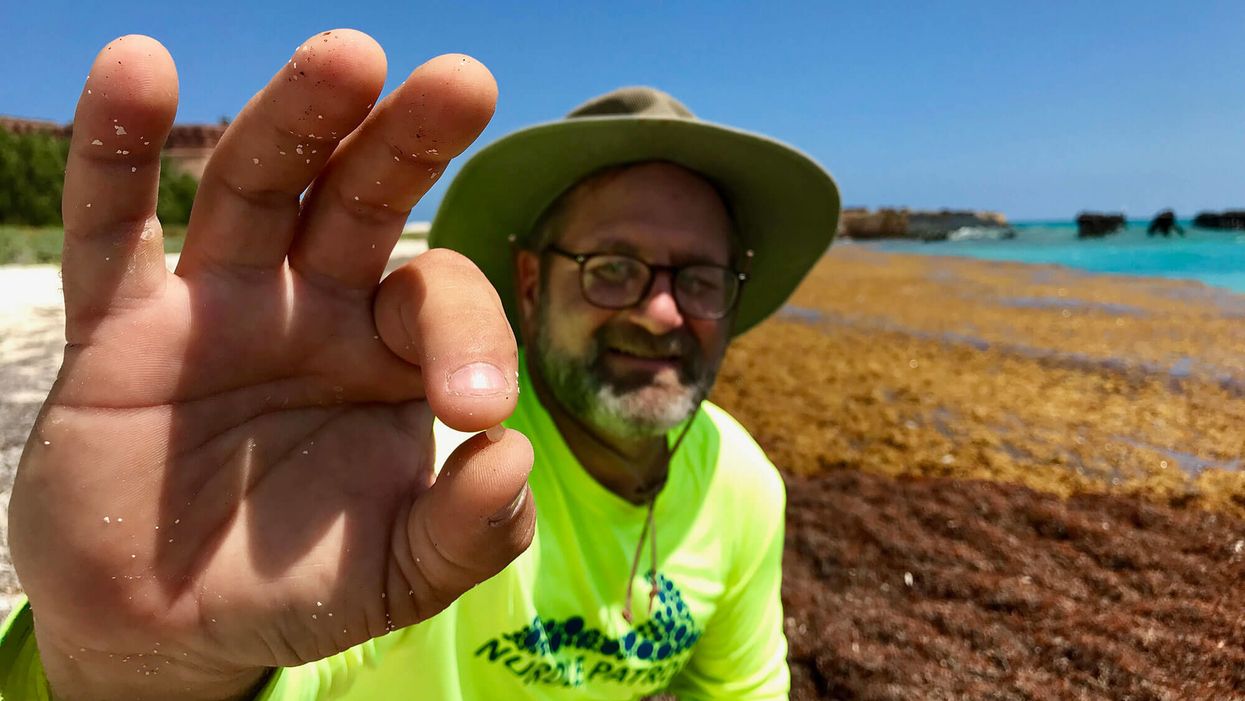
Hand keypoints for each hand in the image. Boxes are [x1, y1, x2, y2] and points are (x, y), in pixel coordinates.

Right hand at [9, 31, 534, 700]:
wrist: (173, 624)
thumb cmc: (298, 583)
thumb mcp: (400, 572)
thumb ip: (468, 531)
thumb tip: (514, 460)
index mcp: (389, 353)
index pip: (440, 298)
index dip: (469, 338)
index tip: (473, 412)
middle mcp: (312, 306)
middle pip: (363, 200)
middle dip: (407, 142)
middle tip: (464, 82)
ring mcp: (218, 306)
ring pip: (254, 189)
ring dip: (295, 120)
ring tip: (345, 58)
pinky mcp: (122, 329)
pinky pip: (115, 234)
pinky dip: (118, 155)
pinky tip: (137, 69)